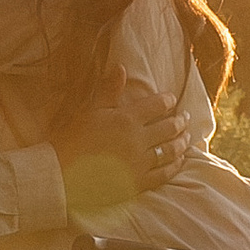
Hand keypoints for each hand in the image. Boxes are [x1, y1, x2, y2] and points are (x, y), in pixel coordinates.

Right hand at [54, 80, 189, 217]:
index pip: (157, 105)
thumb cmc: (72, 140)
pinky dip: (175, 166)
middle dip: (180, 121)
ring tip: (187, 137)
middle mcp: (137, 139)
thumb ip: (108, 90)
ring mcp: (139, 162)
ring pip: (169, 150)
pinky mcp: (138, 182)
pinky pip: (163, 173)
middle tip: (186, 117)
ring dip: (181, 143)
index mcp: (126, 119)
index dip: (168, 100)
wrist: (62, 174)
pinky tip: (180, 162)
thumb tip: (121, 67)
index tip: (173, 99)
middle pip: (168, 128)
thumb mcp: (89, 111)